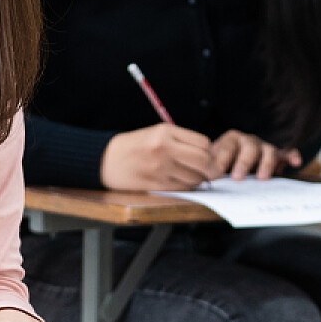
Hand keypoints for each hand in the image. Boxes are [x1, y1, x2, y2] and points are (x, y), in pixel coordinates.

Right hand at [100, 124, 215, 190]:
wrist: (106, 159)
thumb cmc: (134, 146)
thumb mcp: (157, 133)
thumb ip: (182, 140)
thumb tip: (209, 154)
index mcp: (166, 132)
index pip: (203, 143)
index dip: (211, 152)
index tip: (210, 157)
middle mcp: (164, 148)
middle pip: (203, 161)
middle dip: (213, 170)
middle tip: (214, 173)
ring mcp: (159, 168)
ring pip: (195, 178)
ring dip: (199, 180)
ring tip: (191, 176)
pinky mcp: (155, 184)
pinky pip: (182, 188)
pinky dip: (186, 187)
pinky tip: (180, 181)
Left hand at [209, 130, 301, 180]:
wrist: (236, 163)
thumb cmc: (223, 167)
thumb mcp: (213, 168)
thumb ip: (210, 173)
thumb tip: (201, 184)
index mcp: (230, 141)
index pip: (226, 148)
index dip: (220, 161)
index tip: (215, 175)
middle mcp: (248, 141)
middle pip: (249, 147)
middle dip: (243, 163)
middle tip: (237, 178)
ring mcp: (264, 147)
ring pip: (268, 150)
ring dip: (265, 164)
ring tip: (262, 178)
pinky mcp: (278, 155)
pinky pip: (287, 152)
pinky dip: (291, 156)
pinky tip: (295, 163)